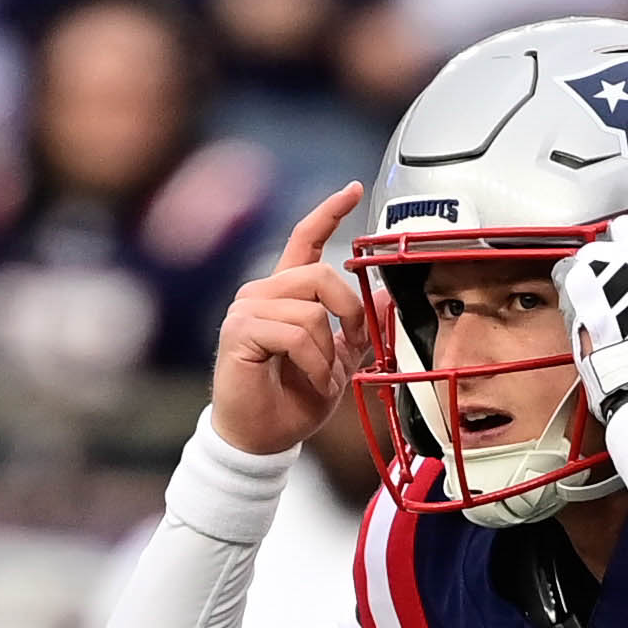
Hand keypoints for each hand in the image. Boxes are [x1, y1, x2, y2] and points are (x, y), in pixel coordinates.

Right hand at [209, 182, 371, 456]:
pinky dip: (314, 362)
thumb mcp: (338, 361)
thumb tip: (387, 298)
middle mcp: (262, 293)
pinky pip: (297, 333)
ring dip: (328, 352)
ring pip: (312, 309)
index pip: (305, 239)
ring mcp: (247, 310)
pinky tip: (310, 380)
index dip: (329, 212)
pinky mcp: (240, 332)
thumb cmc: (292, 400)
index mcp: (285, 293)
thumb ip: (357, 329)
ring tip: (321, 378)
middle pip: (321, 275)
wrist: (261, 438)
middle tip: (351, 346)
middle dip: (350, 312)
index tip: (353, 190)